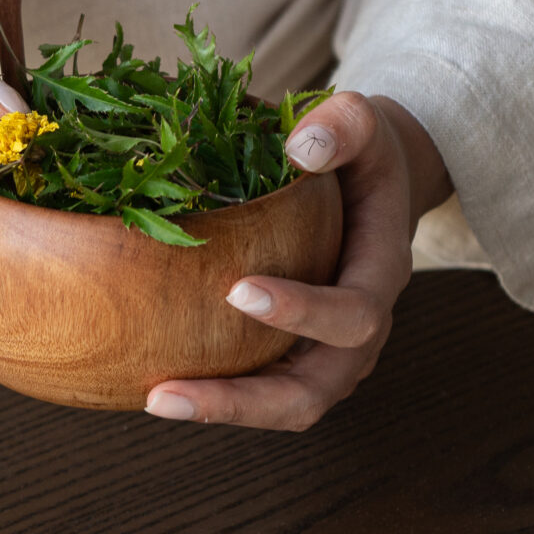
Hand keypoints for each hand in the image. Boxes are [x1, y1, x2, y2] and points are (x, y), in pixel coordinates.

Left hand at [143, 92, 451, 430]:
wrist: (372, 189)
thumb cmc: (360, 154)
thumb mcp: (366, 124)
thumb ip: (344, 123)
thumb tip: (301, 147)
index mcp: (380, 278)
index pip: (353, 315)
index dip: (302, 312)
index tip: (237, 291)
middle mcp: (359, 334)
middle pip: (310, 394)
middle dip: (242, 403)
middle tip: (165, 394)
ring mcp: (325, 354)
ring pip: (281, 406)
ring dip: (219, 409)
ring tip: (153, 399)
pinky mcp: (291, 358)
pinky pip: (256, 389)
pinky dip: (213, 392)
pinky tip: (152, 381)